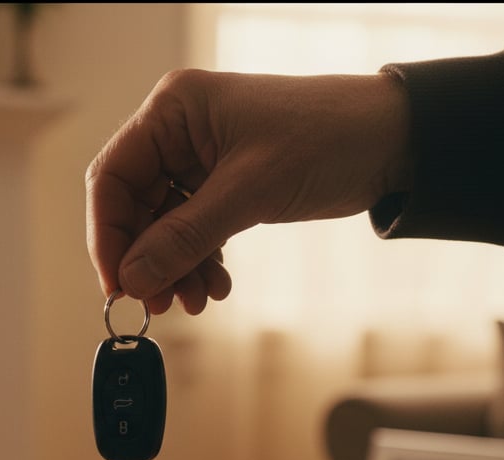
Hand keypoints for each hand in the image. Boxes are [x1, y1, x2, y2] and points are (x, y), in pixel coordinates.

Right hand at [85, 69, 411, 314]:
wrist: (394, 141)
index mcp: (172, 111)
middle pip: (134, 207)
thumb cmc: (327, 138)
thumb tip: (133, 279)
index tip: (119, 284)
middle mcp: (178, 132)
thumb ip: (185, 237)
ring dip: (175, 267)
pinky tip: (217, 286)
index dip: (109, 236)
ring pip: (164, 225)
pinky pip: (193, 230)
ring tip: (198, 300)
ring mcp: (200, 159)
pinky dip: (200, 261)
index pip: (113, 178)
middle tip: (160, 303)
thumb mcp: (250, 191)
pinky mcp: (223, 185)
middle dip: (148, 259)